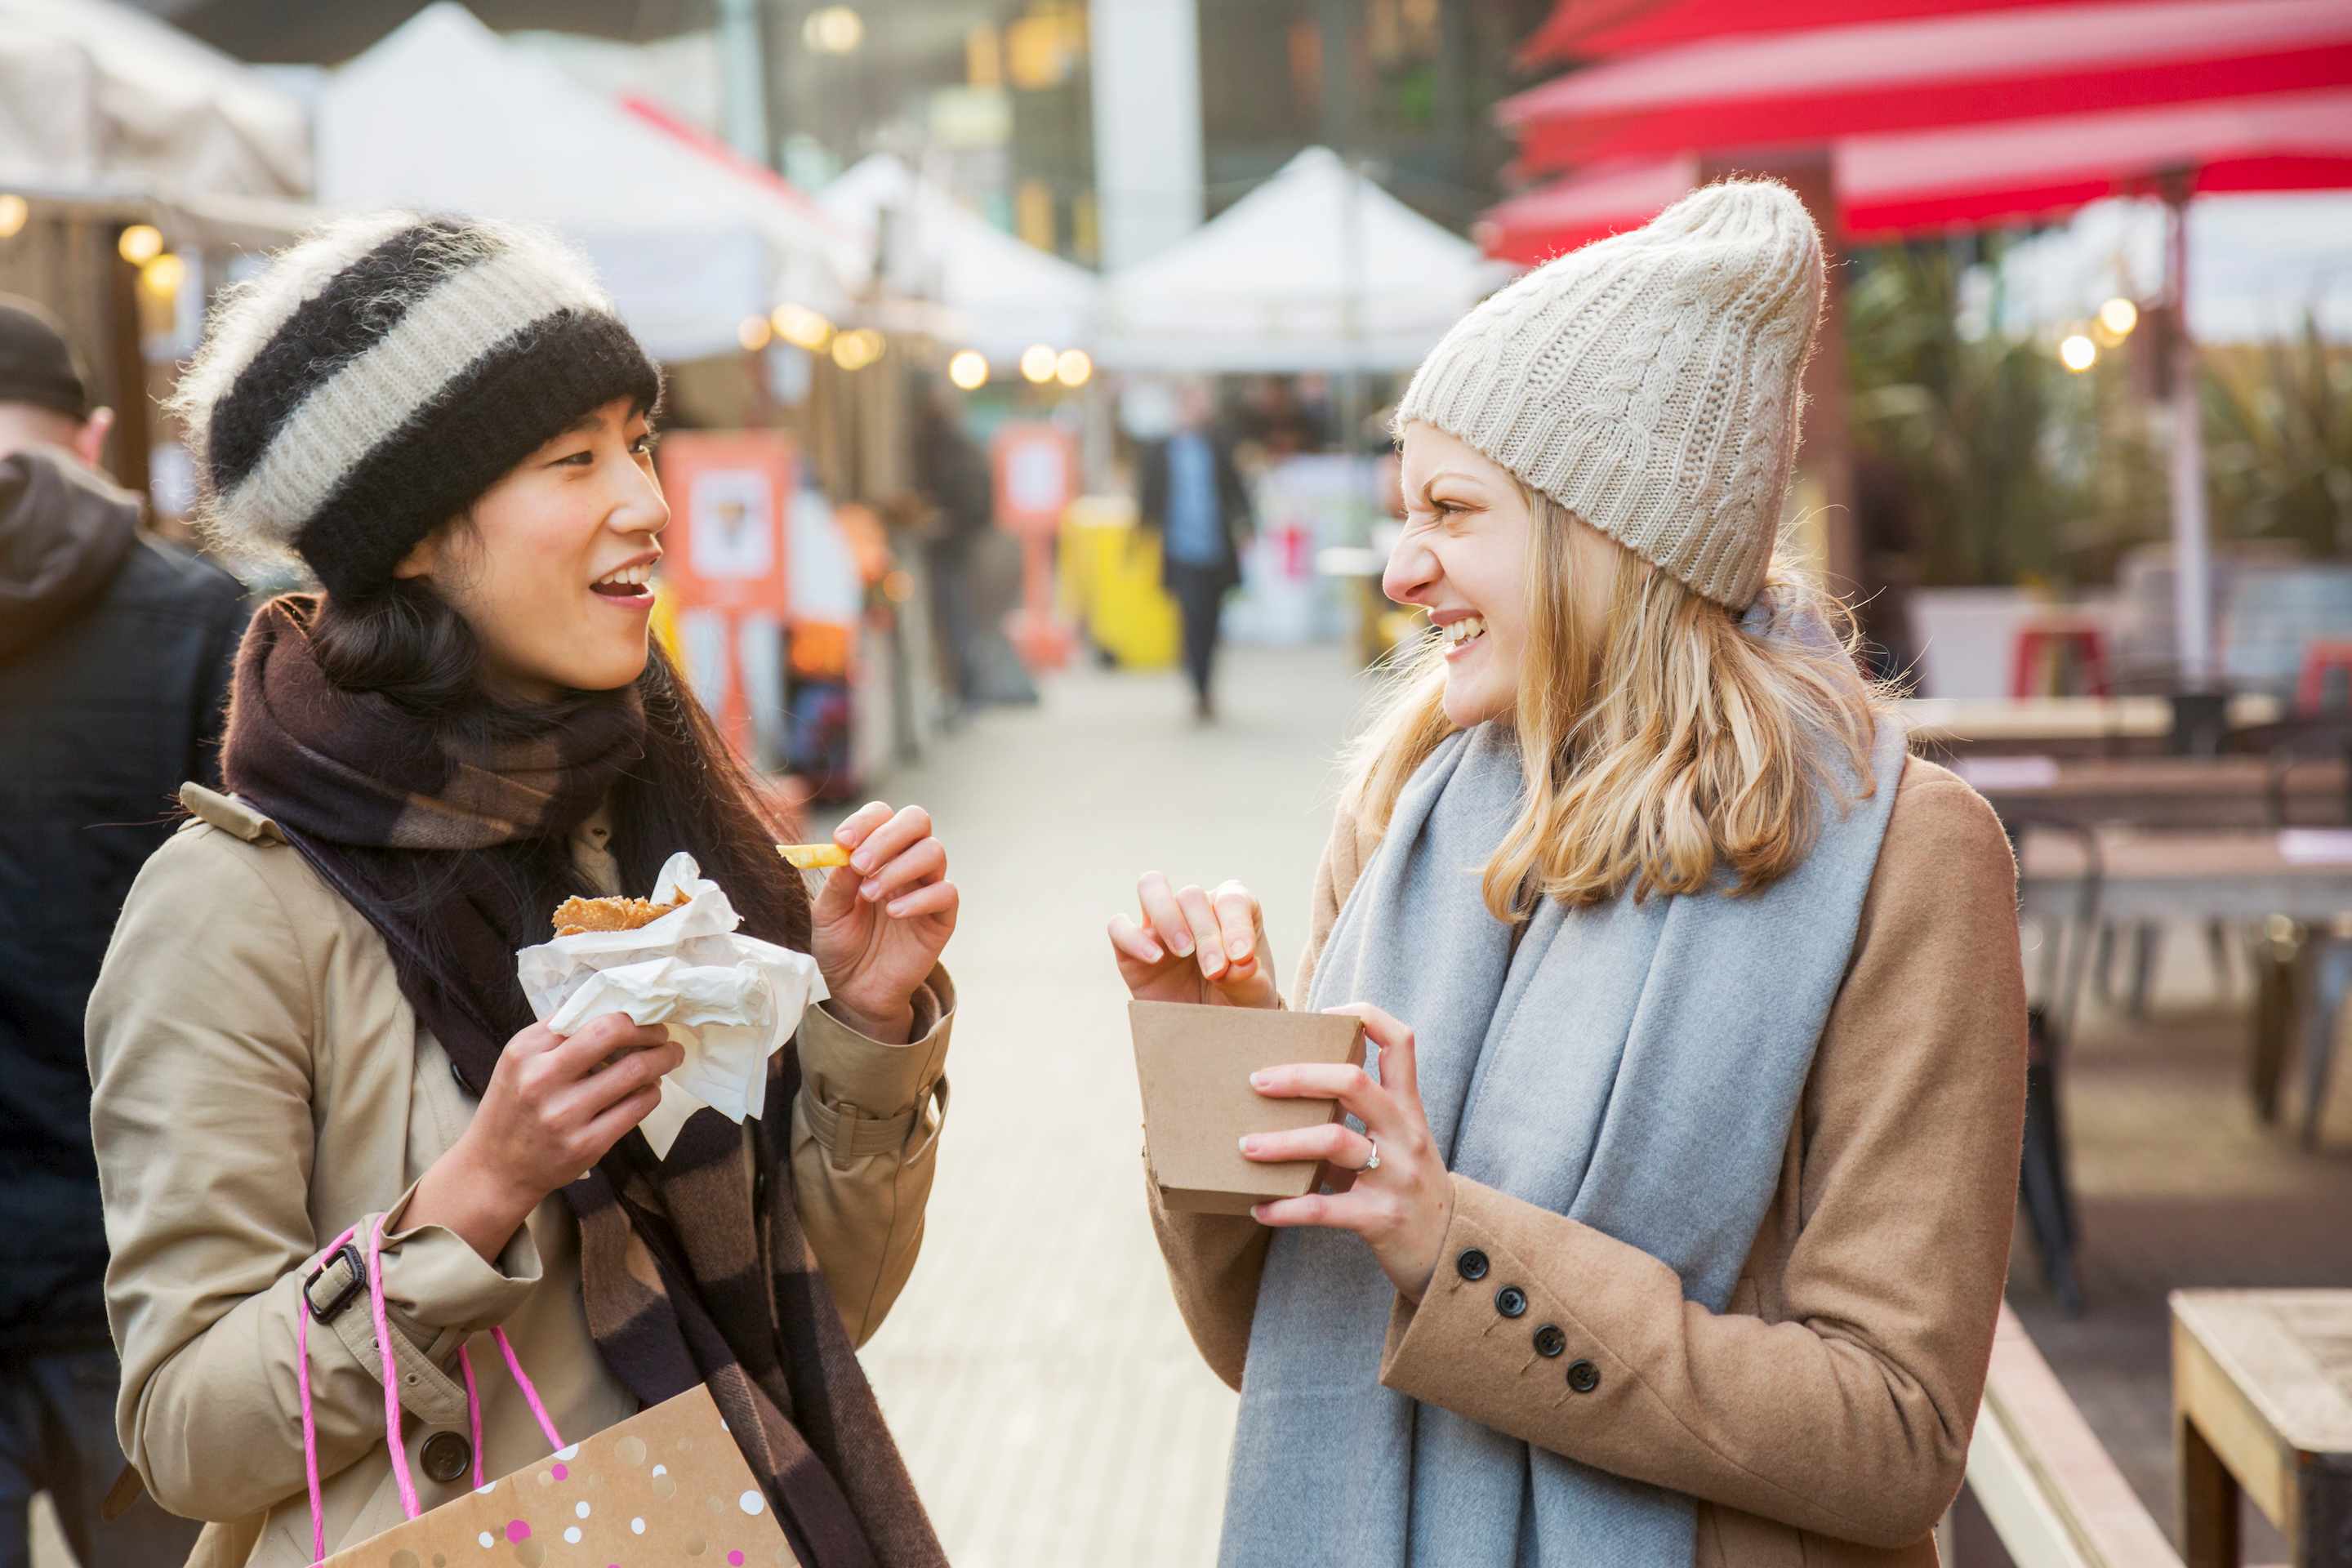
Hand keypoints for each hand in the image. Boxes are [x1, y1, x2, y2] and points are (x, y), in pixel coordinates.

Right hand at [412, 1013, 682, 1260]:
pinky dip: (652, 1092)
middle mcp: (541, 1080)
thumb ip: (557, 1032)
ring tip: (669, 1056)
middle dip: (650, 1030)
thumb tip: (611, 1005)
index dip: (626, 1013)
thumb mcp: (519, 1061)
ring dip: (663, 1059)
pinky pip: (638, 1107)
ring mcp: (565, 1115)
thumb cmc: (514, 1107)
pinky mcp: (587, 1145)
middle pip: (612, 1033)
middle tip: (664, 1034)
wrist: (496, 1170)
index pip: (588, 1015)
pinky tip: (650, 1088)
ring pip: (635, 1071)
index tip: (643, 1015)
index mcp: (525, 1052)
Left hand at [809, 802, 957, 1043]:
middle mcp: (906, 861)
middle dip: (886, 837)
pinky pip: (945, 893)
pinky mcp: (942, 917)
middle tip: (860, 865)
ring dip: (899, 868)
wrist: (855, 989)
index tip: (841, 841)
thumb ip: (838, 881)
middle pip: (917, 820)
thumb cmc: (841, 943)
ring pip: (933, 851)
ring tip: (870, 895)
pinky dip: (919, 898)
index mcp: (877, 852)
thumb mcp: (828, 911)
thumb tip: (846, 852)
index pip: (882, 815)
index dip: (865, 821)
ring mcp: (927, 887)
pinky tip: (894, 913)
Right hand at [1108, 872, 1277, 1009]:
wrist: (1209, 1033)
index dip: (1236, 924)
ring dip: (1168, 916)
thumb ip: (1249, 979)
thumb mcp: (1252, 997)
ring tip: (1183, 951)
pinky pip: (1119, 926)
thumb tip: (1243, 963)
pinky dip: (1133, 938)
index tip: (1242, 958)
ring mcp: (1160, 926)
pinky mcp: (1131, 948)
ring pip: (1151, 886)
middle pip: (1191, 895)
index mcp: (1231, 911)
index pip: (1232, 899)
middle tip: (1214, 971)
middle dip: (1206, 933)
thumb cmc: (1237, 1003)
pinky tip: (1155, 959)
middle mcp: (1194, 910)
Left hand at [1241, 1004, 1453, 1301]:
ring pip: (1333, 1141)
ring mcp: (1396, 1176)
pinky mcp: (1380, 1218)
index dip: (1364, 1017)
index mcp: (1408, 1109)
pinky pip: (1323, 1207)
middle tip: (1256, 1082)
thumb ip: (1361, 1118)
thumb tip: (1291, 1093)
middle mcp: (1405, 1134)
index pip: (1399, 1042)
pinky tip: (1259, 1208)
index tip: (1324, 1014)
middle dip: (1299, 1077)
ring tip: (1245, 1147)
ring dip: (1281, 1143)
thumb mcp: (1399, 1144)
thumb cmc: (1408, 1189)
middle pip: (1353, 1082)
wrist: (1450, 1254)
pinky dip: (1285, 1208)